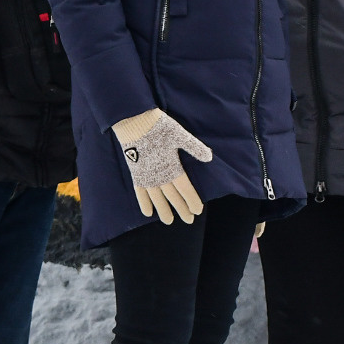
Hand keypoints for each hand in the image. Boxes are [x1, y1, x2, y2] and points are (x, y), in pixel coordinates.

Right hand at [112, 108, 212, 223]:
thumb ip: (194, 147)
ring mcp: (146, 176)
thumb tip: (209, 157)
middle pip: (172, 196)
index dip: (192, 200)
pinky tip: (147, 213)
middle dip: (181, 209)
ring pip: (156, 198)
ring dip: (163, 210)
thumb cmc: (159, 126)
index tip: (198, 211)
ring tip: (169, 221)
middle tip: (189, 220)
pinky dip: (143, 203)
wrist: (134, 121)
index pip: (185, 189)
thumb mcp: (179, 134)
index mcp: (172, 167)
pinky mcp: (136, 173)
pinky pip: (140, 192)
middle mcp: (159, 175)